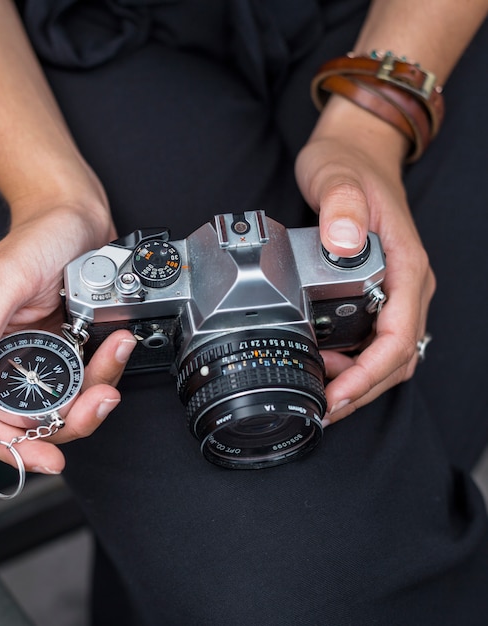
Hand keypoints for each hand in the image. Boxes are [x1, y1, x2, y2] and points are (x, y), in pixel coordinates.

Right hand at [0, 200, 134, 472]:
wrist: (77, 215)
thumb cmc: (36, 238)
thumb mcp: (3, 280)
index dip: (12, 447)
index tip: (46, 459)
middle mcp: (15, 359)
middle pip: (37, 421)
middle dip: (71, 420)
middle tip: (98, 400)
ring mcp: (50, 356)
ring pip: (72, 403)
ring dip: (98, 390)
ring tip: (114, 353)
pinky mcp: (78, 346)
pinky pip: (95, 375)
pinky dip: (111, 367)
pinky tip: (118, 342)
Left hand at [295, 97, 435, 423]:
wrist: (355, 152)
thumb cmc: (348, 164)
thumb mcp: (337, 176)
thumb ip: (341, 205)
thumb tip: (346, 242)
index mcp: (405, 264)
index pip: (400, 335)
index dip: (369, 374)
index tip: (338, 395)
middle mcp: (406, 283)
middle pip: (396, 356)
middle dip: (362, 389)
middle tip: (322, 406)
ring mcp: (393, 289)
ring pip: (387, 353)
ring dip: (358, 380)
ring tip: (319, 390)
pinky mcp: (376, 290)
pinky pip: (374, 338)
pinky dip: (353, 361)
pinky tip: (324, 365)